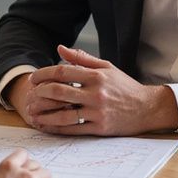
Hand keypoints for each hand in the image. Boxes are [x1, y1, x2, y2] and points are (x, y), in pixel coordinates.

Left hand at [23, 45, 177, 135]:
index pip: (62, 72)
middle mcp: (96, 93)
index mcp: (96, 76)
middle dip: (40, 93)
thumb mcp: (106, 67)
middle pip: (59, 92)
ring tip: (32, 114)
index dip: (43, 74)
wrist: (147, 108)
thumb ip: (81, 58)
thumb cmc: (124, 86)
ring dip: (45, 115)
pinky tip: (47, 127)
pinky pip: (74, 129)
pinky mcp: (100, 128)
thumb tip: (59, 48)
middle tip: (30, 95)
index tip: (33, 78)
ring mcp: (98, 112)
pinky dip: (57, 128)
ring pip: (64, 114)